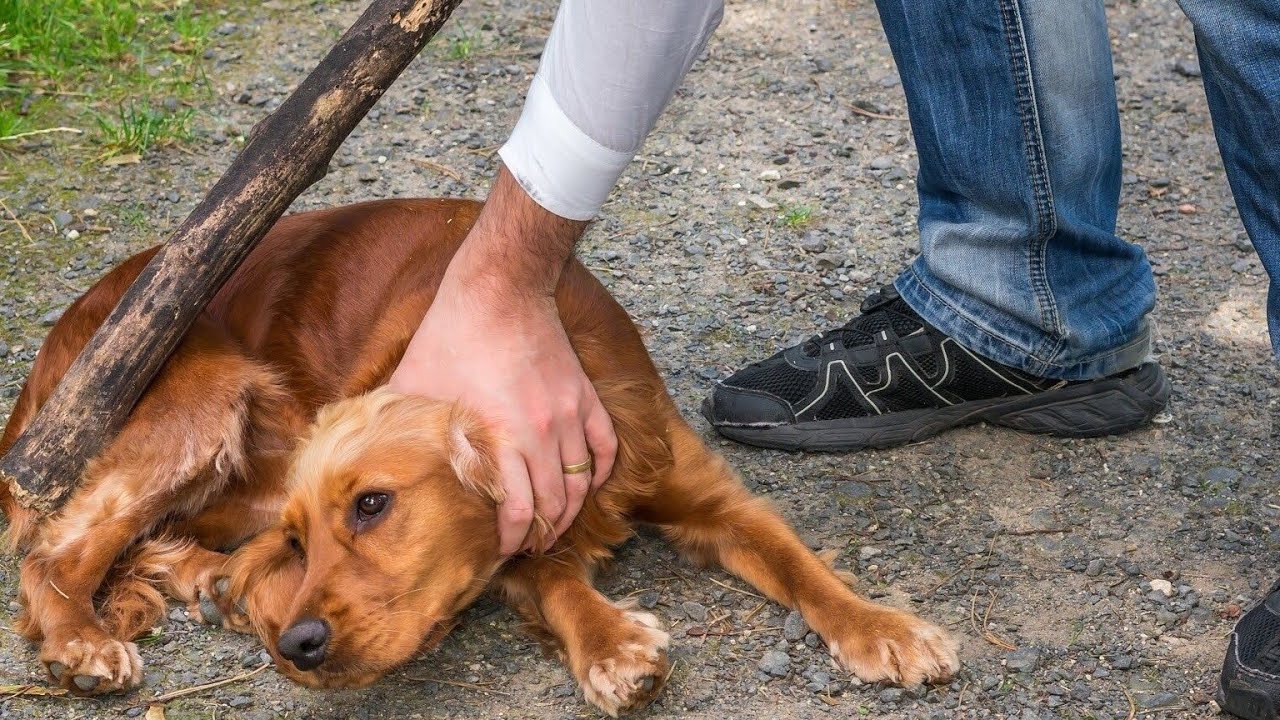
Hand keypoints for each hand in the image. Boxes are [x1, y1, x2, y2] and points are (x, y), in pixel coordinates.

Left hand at [388, 168, 616, 554]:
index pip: (520, 510)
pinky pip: (604, 446)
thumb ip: (395, 423)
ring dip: (570, 509)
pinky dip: (598, 472)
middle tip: (528, 546)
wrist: (500, 287)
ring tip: (555, 525)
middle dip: (543, 533)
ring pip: (582, 481)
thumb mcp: (413, 384)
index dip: (513, 538)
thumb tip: (360, 455)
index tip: (501, 550)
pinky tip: (586, 484)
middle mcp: (543, 432)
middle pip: (557, 504)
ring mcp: (570, 414)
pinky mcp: (584, 396)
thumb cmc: (452, 333)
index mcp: (501, 436)